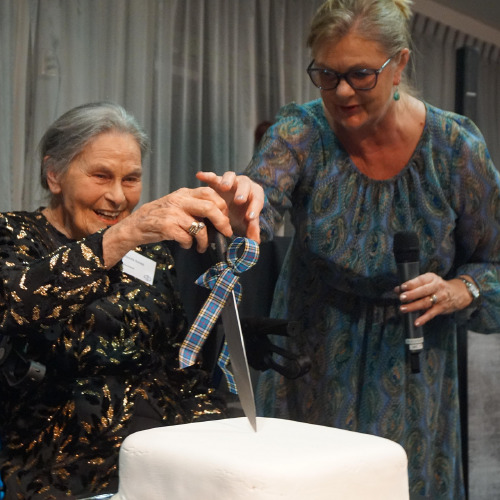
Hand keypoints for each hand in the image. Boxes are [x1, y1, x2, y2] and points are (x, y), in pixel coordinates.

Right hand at [103, 187, 231, 266]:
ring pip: (199, 227)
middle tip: (226, 233)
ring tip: (202, 247)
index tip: (225, 218)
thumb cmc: (159, 217)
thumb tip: (218, 216)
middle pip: (209, 208)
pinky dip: (189, 244)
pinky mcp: (166, 227)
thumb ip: (194, 206)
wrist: (135, 225)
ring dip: (205, 241)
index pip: (209, 192)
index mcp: (184, 193)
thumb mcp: (177, 205)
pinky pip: (186, 238)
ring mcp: (172, 213)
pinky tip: (186, 245)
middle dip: (222, 222)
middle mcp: (179, 201)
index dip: (222, 205)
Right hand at [196, 171, 263, 242]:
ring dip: (227, 181)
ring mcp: (230, 181)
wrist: (231, 206)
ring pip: (230, 176)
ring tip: (223, 187)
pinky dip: (208, 176)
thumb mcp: (246, 223)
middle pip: (245, 184)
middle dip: (242, 192)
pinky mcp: (217, 181)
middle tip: (238, 201)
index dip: (254, 208)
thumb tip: (255, 242)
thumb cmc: (240, 214)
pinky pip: (213, 177)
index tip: (249, 218)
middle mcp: (244, 185)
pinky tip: (200, 177)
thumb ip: (251, 230)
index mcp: (254, 194)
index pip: (257, 199)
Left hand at [395, 272, 472, 326]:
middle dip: (411, 294)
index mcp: (431, 278)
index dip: (411, 284)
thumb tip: (397, 290)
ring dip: (414, 306)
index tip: (401, 287)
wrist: (459, 293)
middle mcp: (437, 287)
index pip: (420, 280)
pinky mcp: (442, 308)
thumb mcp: (428, 282)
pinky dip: (423, 318)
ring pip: (426, 302)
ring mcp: (440, 298)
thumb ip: (414, 285)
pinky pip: (431, 314)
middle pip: (423, 291)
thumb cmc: (437, 287)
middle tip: (401, 298)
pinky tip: (416, 322)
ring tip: (403, 309)